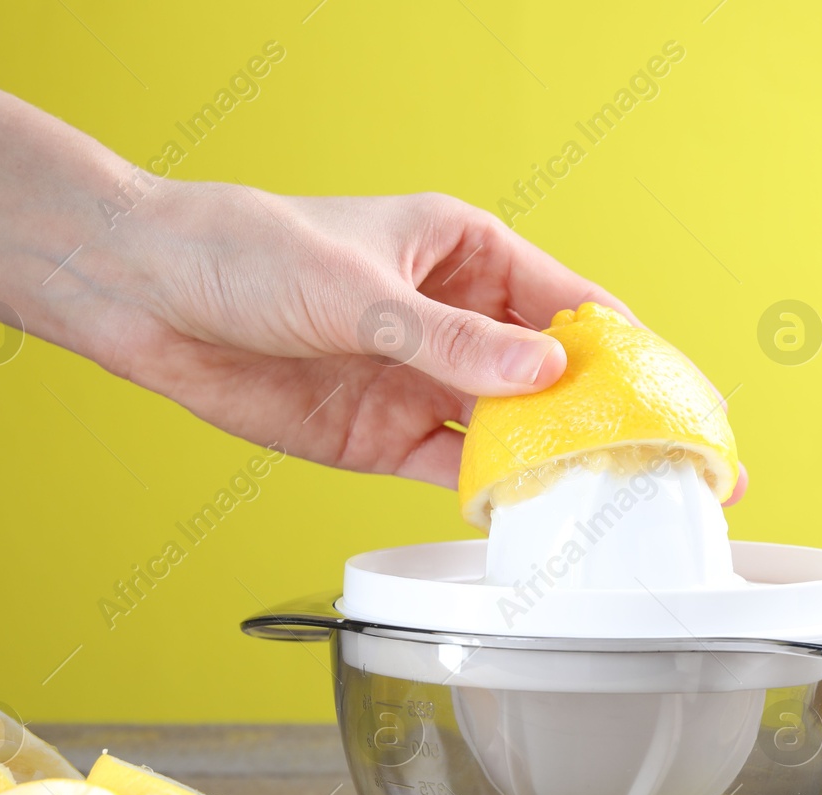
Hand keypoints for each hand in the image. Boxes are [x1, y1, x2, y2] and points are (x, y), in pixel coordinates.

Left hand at [66, 184, 636, 488]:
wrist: (147, 297)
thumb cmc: (247, 252)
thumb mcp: (359, 290)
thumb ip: (452, 342)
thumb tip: (547, 371)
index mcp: (467, 255)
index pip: (572, 304)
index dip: (628, 352)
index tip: (674, 395)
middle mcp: (457, 322)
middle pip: (555, 376)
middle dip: (609, 418)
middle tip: (669, 464)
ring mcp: (424, 382)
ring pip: (513, 429)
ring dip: (557, 463)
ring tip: (613, 502)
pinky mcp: (386, 436)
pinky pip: (455, 468)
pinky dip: (492, 492)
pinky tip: (529, 513)